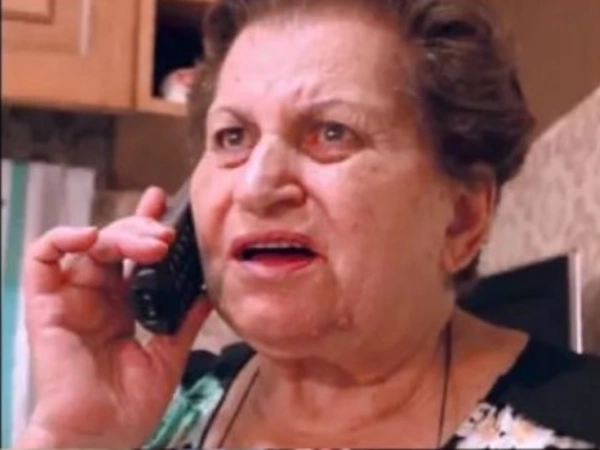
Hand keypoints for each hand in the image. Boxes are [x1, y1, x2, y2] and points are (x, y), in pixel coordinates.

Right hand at [17, 187, 211, 448]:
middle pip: (116, 244)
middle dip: (143, 229)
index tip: (168, 206)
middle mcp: (97, 298)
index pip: (134, 257)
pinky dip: (64, 238)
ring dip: (119, 233)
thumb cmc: (129, 406)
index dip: (146, 227)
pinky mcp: (46, 306)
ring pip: (88, 244)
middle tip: (167, 235)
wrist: (99, 439)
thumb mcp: (168, 354)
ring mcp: (72, 300)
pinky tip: (93, 236)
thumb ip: (186, 319)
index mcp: (123, 307)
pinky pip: (42, 260)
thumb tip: (210, 289)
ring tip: (151, 241)